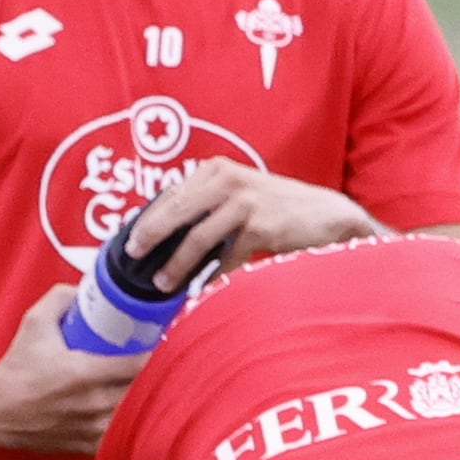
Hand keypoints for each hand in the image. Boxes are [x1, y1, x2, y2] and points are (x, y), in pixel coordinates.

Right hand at [0, 283, 143, 455]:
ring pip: (138, 414)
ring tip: (148, 383)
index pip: (140, 363)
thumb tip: (87, 288)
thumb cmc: (16, 367)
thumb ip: (62, 298)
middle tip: (158, 359)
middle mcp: (93, 403)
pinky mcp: (90, 445)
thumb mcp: (34, 321)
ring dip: (146, 398)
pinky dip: (131, 421)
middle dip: (156, 373)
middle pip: (145, 389)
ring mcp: (93, 428)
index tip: (157, 340)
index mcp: (84, 372)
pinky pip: (123, 435)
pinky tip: (132, 408)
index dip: (156, 350)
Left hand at [131, 158, 374, 271]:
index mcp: (218, 170)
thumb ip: (209, 205)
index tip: (130, 241)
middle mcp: (228, 179)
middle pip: (176, 211)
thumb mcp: (242, 195)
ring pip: (198, 237)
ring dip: (177, 264)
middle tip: (133, 258)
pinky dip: (211, 276)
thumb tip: (167, 233)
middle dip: (151, 237)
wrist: (329, 215)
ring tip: (163, 283)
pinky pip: (226, 256)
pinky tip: (202, 290)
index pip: (172, 194)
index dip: (148, 219)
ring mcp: (245, 201)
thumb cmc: (281, 208)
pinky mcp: (261, 226)